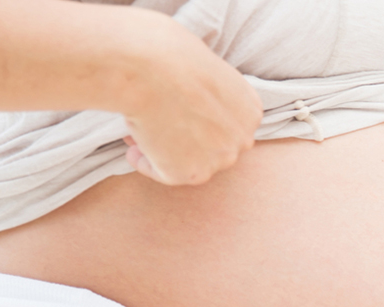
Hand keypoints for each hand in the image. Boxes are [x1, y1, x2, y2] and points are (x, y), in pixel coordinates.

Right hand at [120, 17, 261, 184]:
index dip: (199, 121)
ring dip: (165, 151)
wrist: (150, 67)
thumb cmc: (171, 54)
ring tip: (140, 132)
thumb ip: (208, 94)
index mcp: (250, 110)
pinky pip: (164, 173)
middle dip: (185, 139)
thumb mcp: (206, 69)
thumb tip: (186, 105)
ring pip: (189, 162)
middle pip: (212, 147)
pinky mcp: (191, 174)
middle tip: (156, 124)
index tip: (177, 112)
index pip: (227, 125)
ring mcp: (219, 159)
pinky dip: (145, 162)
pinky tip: (133, 147)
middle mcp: (242, 138)